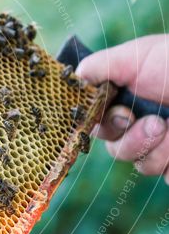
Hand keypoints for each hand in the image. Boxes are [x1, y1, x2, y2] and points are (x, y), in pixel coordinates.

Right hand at [76, 34, 168, 181]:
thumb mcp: (138, 55)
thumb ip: (102, 66)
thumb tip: (75, 76)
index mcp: (128, 99)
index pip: (98, 123)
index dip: (103, 125)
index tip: (119, 116)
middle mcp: (142, 123)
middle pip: (115, 150)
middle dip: (133, 139)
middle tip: (156, 124)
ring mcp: (163, 145)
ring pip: (141, 165)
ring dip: (157, 150)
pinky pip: (168, 178)